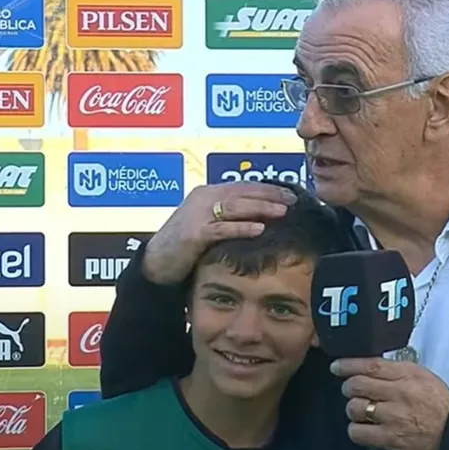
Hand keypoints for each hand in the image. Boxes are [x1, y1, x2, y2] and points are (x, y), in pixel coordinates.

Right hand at [142, 182, 297, 284]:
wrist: (156, 263)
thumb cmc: (186, 247)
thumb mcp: (209, 225)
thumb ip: (229, 218)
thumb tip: (262, 218)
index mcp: (208, 193)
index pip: (243, 186)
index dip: (268, 189)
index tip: (290, 193)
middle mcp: (203, 198)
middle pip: (242, 192)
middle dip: (270, 195)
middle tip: (292, 200)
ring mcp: (197, 214)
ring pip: (235, 206)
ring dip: (261, 207)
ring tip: (282, 211)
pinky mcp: (194, 233)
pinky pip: (222, 228)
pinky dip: (242, 228)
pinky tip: (260, 229)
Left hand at [331, 357, 448, 449]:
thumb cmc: (438, 406)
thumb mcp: (423, 377)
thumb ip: (398, 370)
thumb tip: (371, 367)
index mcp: (408, 374)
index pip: (371, 365)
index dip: (349, 365)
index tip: (338, 366)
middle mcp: (399, 393)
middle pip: (357, 385)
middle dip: (349, 387)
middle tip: (351, 390)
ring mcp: (393, 417)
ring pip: (355, 408)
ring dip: (353, 409)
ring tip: (362, 411)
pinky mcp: (389, 438)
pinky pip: (358, 432)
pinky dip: (356, 430)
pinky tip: (364, 428)